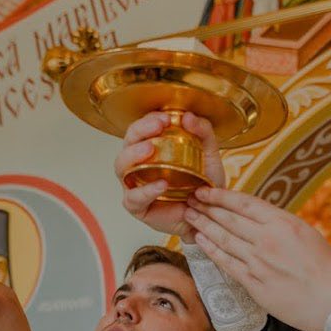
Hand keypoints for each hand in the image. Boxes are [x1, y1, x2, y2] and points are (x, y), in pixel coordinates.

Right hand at [115, 111, 219, 235]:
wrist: (207, 214)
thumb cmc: (202, 184)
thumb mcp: (209, 154)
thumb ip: (203, 132)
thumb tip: (188, 116)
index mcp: (151, 148)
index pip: (142, 128)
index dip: (149, 119)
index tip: (166, 117)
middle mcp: (138, 164)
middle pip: (127, 142)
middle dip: (140, 131)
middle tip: (158, 126)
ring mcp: (134, 185)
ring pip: (121, 166)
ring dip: (133, 155)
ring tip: (150, 149)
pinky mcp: (137, 206)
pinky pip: (133, 197)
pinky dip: (146, 190)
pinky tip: (161, 184)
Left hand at [184, 188, 330, 330]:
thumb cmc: (330, 269)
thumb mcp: (308, 235)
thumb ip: (283, 226)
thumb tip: (264, 219)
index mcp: (283, 223)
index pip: (244, 203)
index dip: (220, 196)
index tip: (205, 191)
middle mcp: (267, 239)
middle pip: (228, 219)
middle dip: (206, 208)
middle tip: (189, 200)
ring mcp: (259, 262)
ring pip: (223, 239)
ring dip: (203, 226)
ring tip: (189, 217)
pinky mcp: (254, 284)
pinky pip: (226, 264)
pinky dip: (211, 250)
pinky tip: (199, 241)